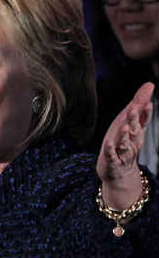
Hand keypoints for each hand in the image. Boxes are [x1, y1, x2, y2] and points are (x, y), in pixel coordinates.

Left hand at [97, 82, 153, 208]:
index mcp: (136, 132)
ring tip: (123, 126)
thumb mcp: (130, 124)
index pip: (142, 121)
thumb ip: (138, 105)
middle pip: (133, 130)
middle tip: (133, 109)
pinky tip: (108, 144)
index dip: (145, 113)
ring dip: (123, 135)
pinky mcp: (112, 162)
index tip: (148, 102)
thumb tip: (150, 84)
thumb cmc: (124, 143)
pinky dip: (110, 150)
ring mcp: (122, 152)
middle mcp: (132, 142)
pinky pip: (111, 155)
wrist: (119, 172)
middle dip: (133, 120)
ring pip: (124, 143)